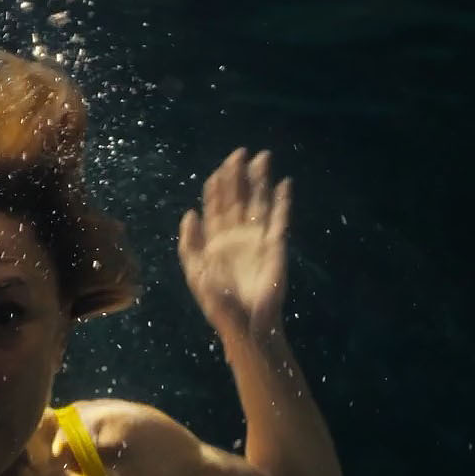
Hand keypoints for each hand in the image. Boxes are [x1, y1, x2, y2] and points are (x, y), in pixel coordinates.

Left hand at [177, 148, 292, 340]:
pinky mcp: (275, 245)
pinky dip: (282, 201)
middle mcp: (237, 233)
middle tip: (240, 152)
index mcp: (215, 239)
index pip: (216, 205)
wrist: (245, 323)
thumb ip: (190, 243)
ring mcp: (257, 238)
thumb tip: (189, 213)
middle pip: (238, 197)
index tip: (218, 170)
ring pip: (258, 202)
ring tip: (262, 157)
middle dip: (238, 175)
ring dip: (260, 180)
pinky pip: (279, 219)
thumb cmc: (218, 303)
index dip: (217, 186)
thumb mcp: (196, 273)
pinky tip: (284, 184)